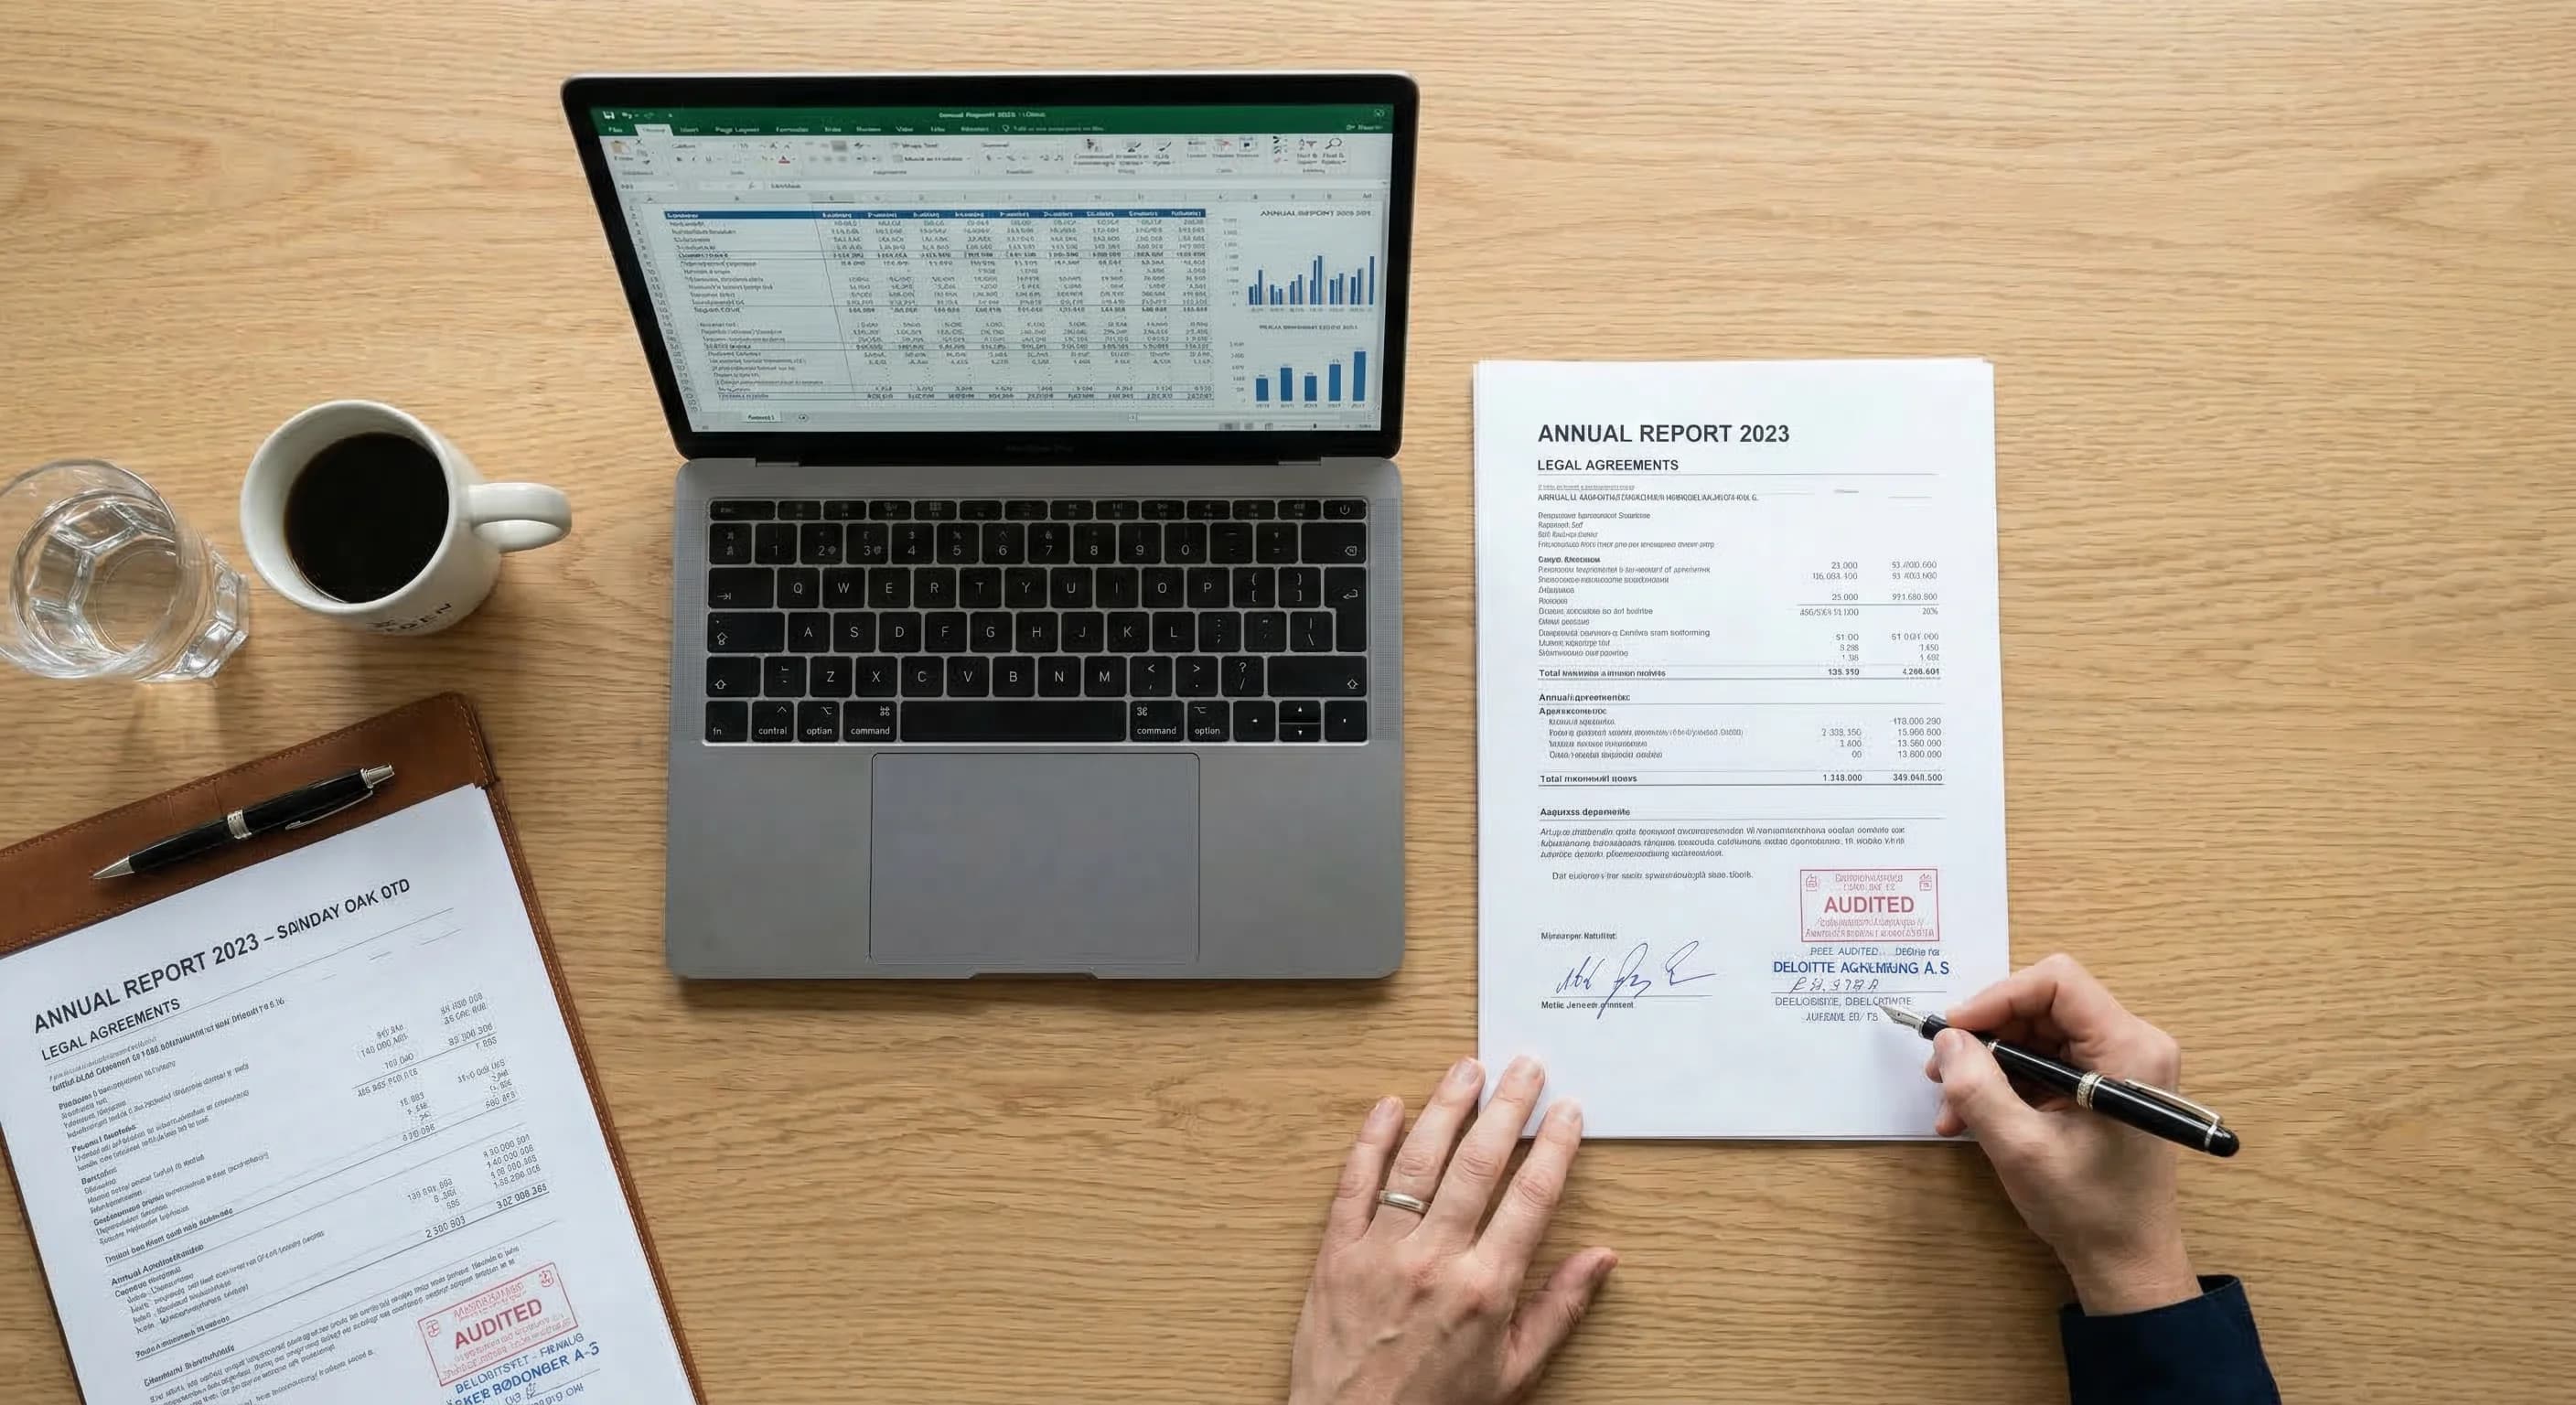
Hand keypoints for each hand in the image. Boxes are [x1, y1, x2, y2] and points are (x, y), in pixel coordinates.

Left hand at [1289, 1056, 1617, 1404]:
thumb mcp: (1514, 1373)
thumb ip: (1559, 1309)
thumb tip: (1602, 1257)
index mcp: (1486, 1288)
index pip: (1531, 1197)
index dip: (1554, 1147)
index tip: (1568, 1111)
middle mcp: (1434, 1259)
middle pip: (1478, 1163)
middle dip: (1507, 1107)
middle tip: (1526, 1066)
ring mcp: (1381, 1251)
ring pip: (1417, 1161)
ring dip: (1446, 1107)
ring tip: (1468, 1067)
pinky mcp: (1336, 1253)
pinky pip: (1354, 1184)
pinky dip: (1371, 1140)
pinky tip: (1388, 1106)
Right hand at [1927, 954, 2200, 1314]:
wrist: (2129, 1261)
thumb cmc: (2088, 1209)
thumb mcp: (2021, 1148)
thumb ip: (1978, 1088)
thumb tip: (1946, 1039)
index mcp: (2129, 1049)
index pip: (2057, 982)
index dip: (1997, 997)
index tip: (1954, 1031)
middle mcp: (2133, 1044)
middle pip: (2043, 1005)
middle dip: (1986, 1035)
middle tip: (1941, 1072)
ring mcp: (2121, 1065)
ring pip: (2037, 1033)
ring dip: (1988, 1064)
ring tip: (1952, 1107)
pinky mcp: (2105, 1085)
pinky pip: (2046, 1060)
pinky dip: (2006, 1082)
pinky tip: (1973, 1117)